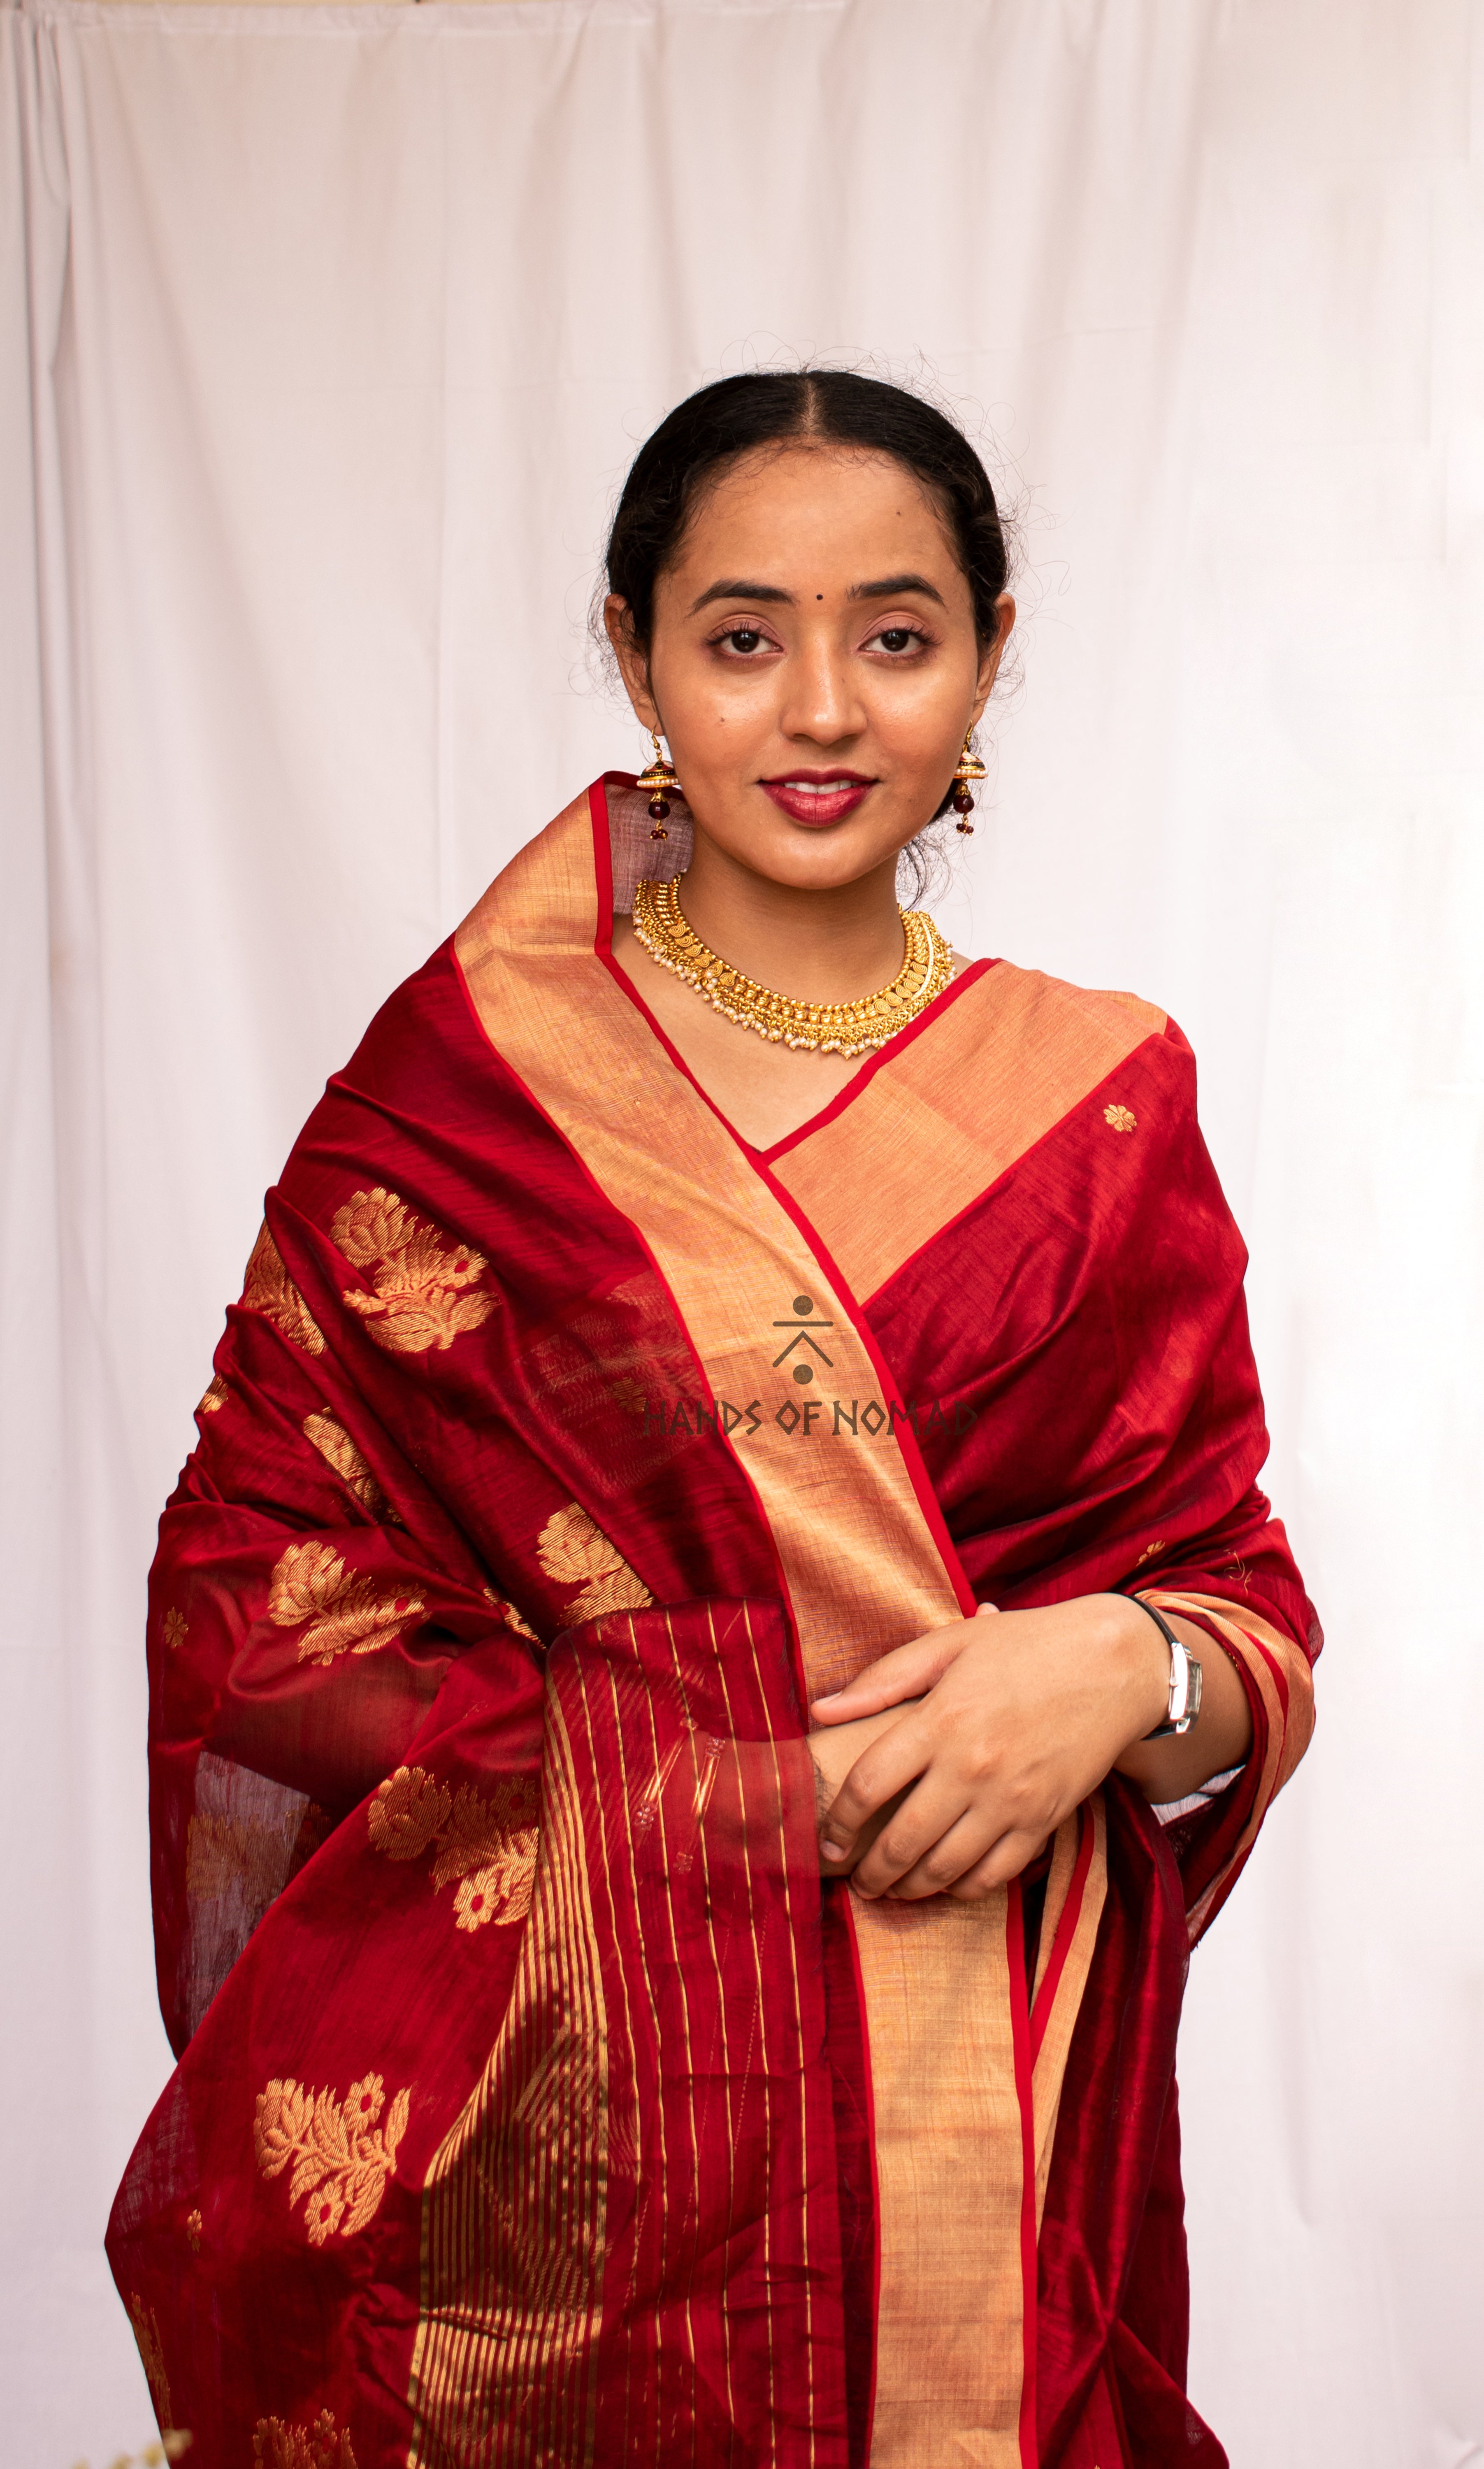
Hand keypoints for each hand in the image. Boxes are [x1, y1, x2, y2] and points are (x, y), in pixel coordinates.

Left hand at [810, 1596, 1176, 1900]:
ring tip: (891, 1888)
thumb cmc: (1026, 1647)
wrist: (1115, 1664)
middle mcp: (972, 1767)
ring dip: (910, 1887)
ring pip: (945, 1867)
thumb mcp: (950, 1644)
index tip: (826, 1837)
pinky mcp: (1045, 1820)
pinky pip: (996, 1874)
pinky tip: (947, 1882)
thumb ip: (882, 1680)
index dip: (837, 1819)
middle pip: (902, 1840)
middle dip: (869, 1870)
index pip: (870, 1785)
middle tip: (854, 1879)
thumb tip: (819, 1710)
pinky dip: (964, 1888)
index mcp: (941, 1721)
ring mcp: (1011, 1799)